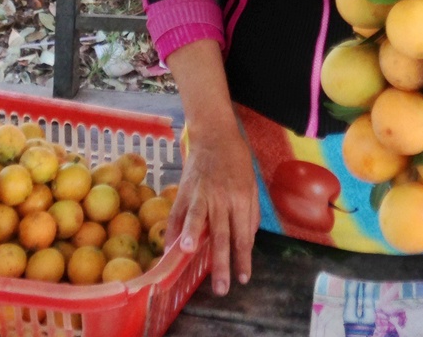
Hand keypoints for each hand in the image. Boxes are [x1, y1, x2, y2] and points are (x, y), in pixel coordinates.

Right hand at [165, 122, 259, 295]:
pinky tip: (170, 249)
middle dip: (221, 264)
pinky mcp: (184, 190)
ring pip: (196, 218)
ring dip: (191, 236)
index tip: (243, 278)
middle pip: (221, 234)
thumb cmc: (237, 160)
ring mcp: (200, 193)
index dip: (243, 259)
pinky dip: (173, 232)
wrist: (215, 134)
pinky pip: (177, 214)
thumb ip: (250, 213)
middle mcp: (221, 198)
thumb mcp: (253, 184)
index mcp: (241, 198)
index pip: (243, 235)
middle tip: (221, 288)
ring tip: (188, 253)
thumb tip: (247, 240)